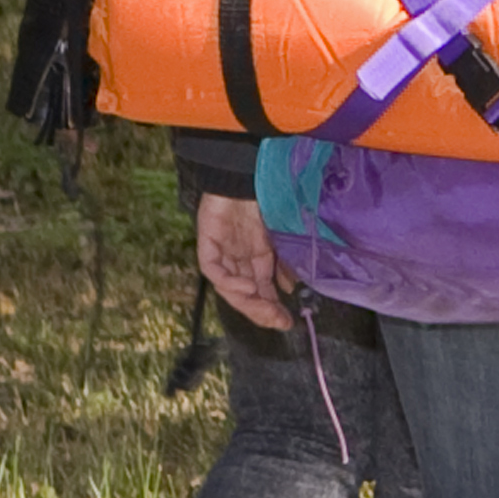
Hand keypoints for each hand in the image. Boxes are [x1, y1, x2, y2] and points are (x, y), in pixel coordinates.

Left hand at [196, 193, 293, 328]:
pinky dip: (230, 282)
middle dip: (261, 311)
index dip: (272, 308)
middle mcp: (236, 260)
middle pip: (244, 294)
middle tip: (278, 322)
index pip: (261, 291)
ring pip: (229, 288)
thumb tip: (290, 289)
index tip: (288, 322)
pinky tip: (248, 287)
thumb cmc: (266, 201)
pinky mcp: (207, 245)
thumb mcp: (281, 237)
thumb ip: (284, 263)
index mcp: (254, 258)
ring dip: (247, 302)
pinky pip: (214, 271)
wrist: (246, 175)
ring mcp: (221, 253)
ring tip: (266, 310)